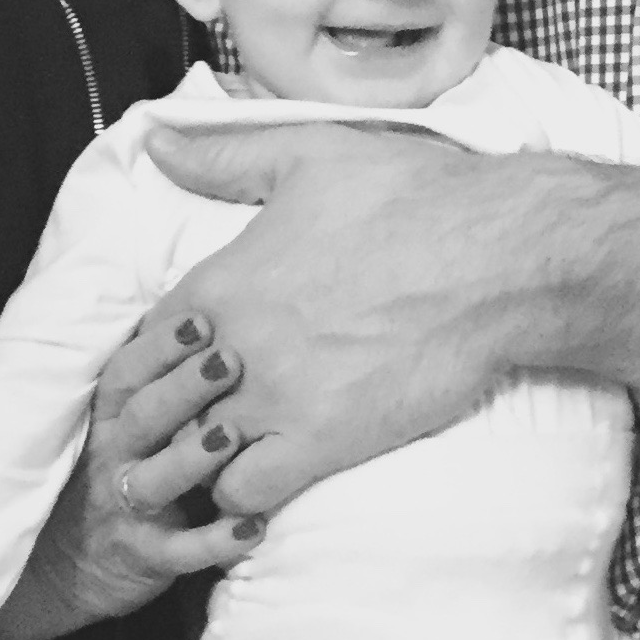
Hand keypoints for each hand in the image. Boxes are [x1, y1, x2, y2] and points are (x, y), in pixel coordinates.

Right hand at [0, 313, 262, 639]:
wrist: (69, 561)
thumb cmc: (119, 465)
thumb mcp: (123, 418)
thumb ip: (158, 377)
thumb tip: (215, 309)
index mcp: (109, 415)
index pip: (128, 372)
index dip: (161, 346)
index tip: (202, 319)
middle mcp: (112, 456)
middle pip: (145, 417)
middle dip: (185, 388)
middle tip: (229, 361)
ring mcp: (126, 507)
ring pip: (157, 481)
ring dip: (193, 459)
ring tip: (232, 436)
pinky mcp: (145, 556)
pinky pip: (180, 552)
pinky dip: (216, 542)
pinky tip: (255, 527)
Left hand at [144, 123, 525, 517]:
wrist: (495, 256)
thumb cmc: (407, 194)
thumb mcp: (307, 154)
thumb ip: (223, 158)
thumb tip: (158, 140)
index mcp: (222, 280)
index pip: (144, 343)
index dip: (148, 361)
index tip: (167, 371)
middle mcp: (234, 347)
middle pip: (155, 411)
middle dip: (157, 422)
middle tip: (177, 429)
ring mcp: (275, 402)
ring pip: (189, 461)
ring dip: (191, 466)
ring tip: (208, 464)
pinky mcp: (322, 445)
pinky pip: (245, 496)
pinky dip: (238, 499)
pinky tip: (255, 483)